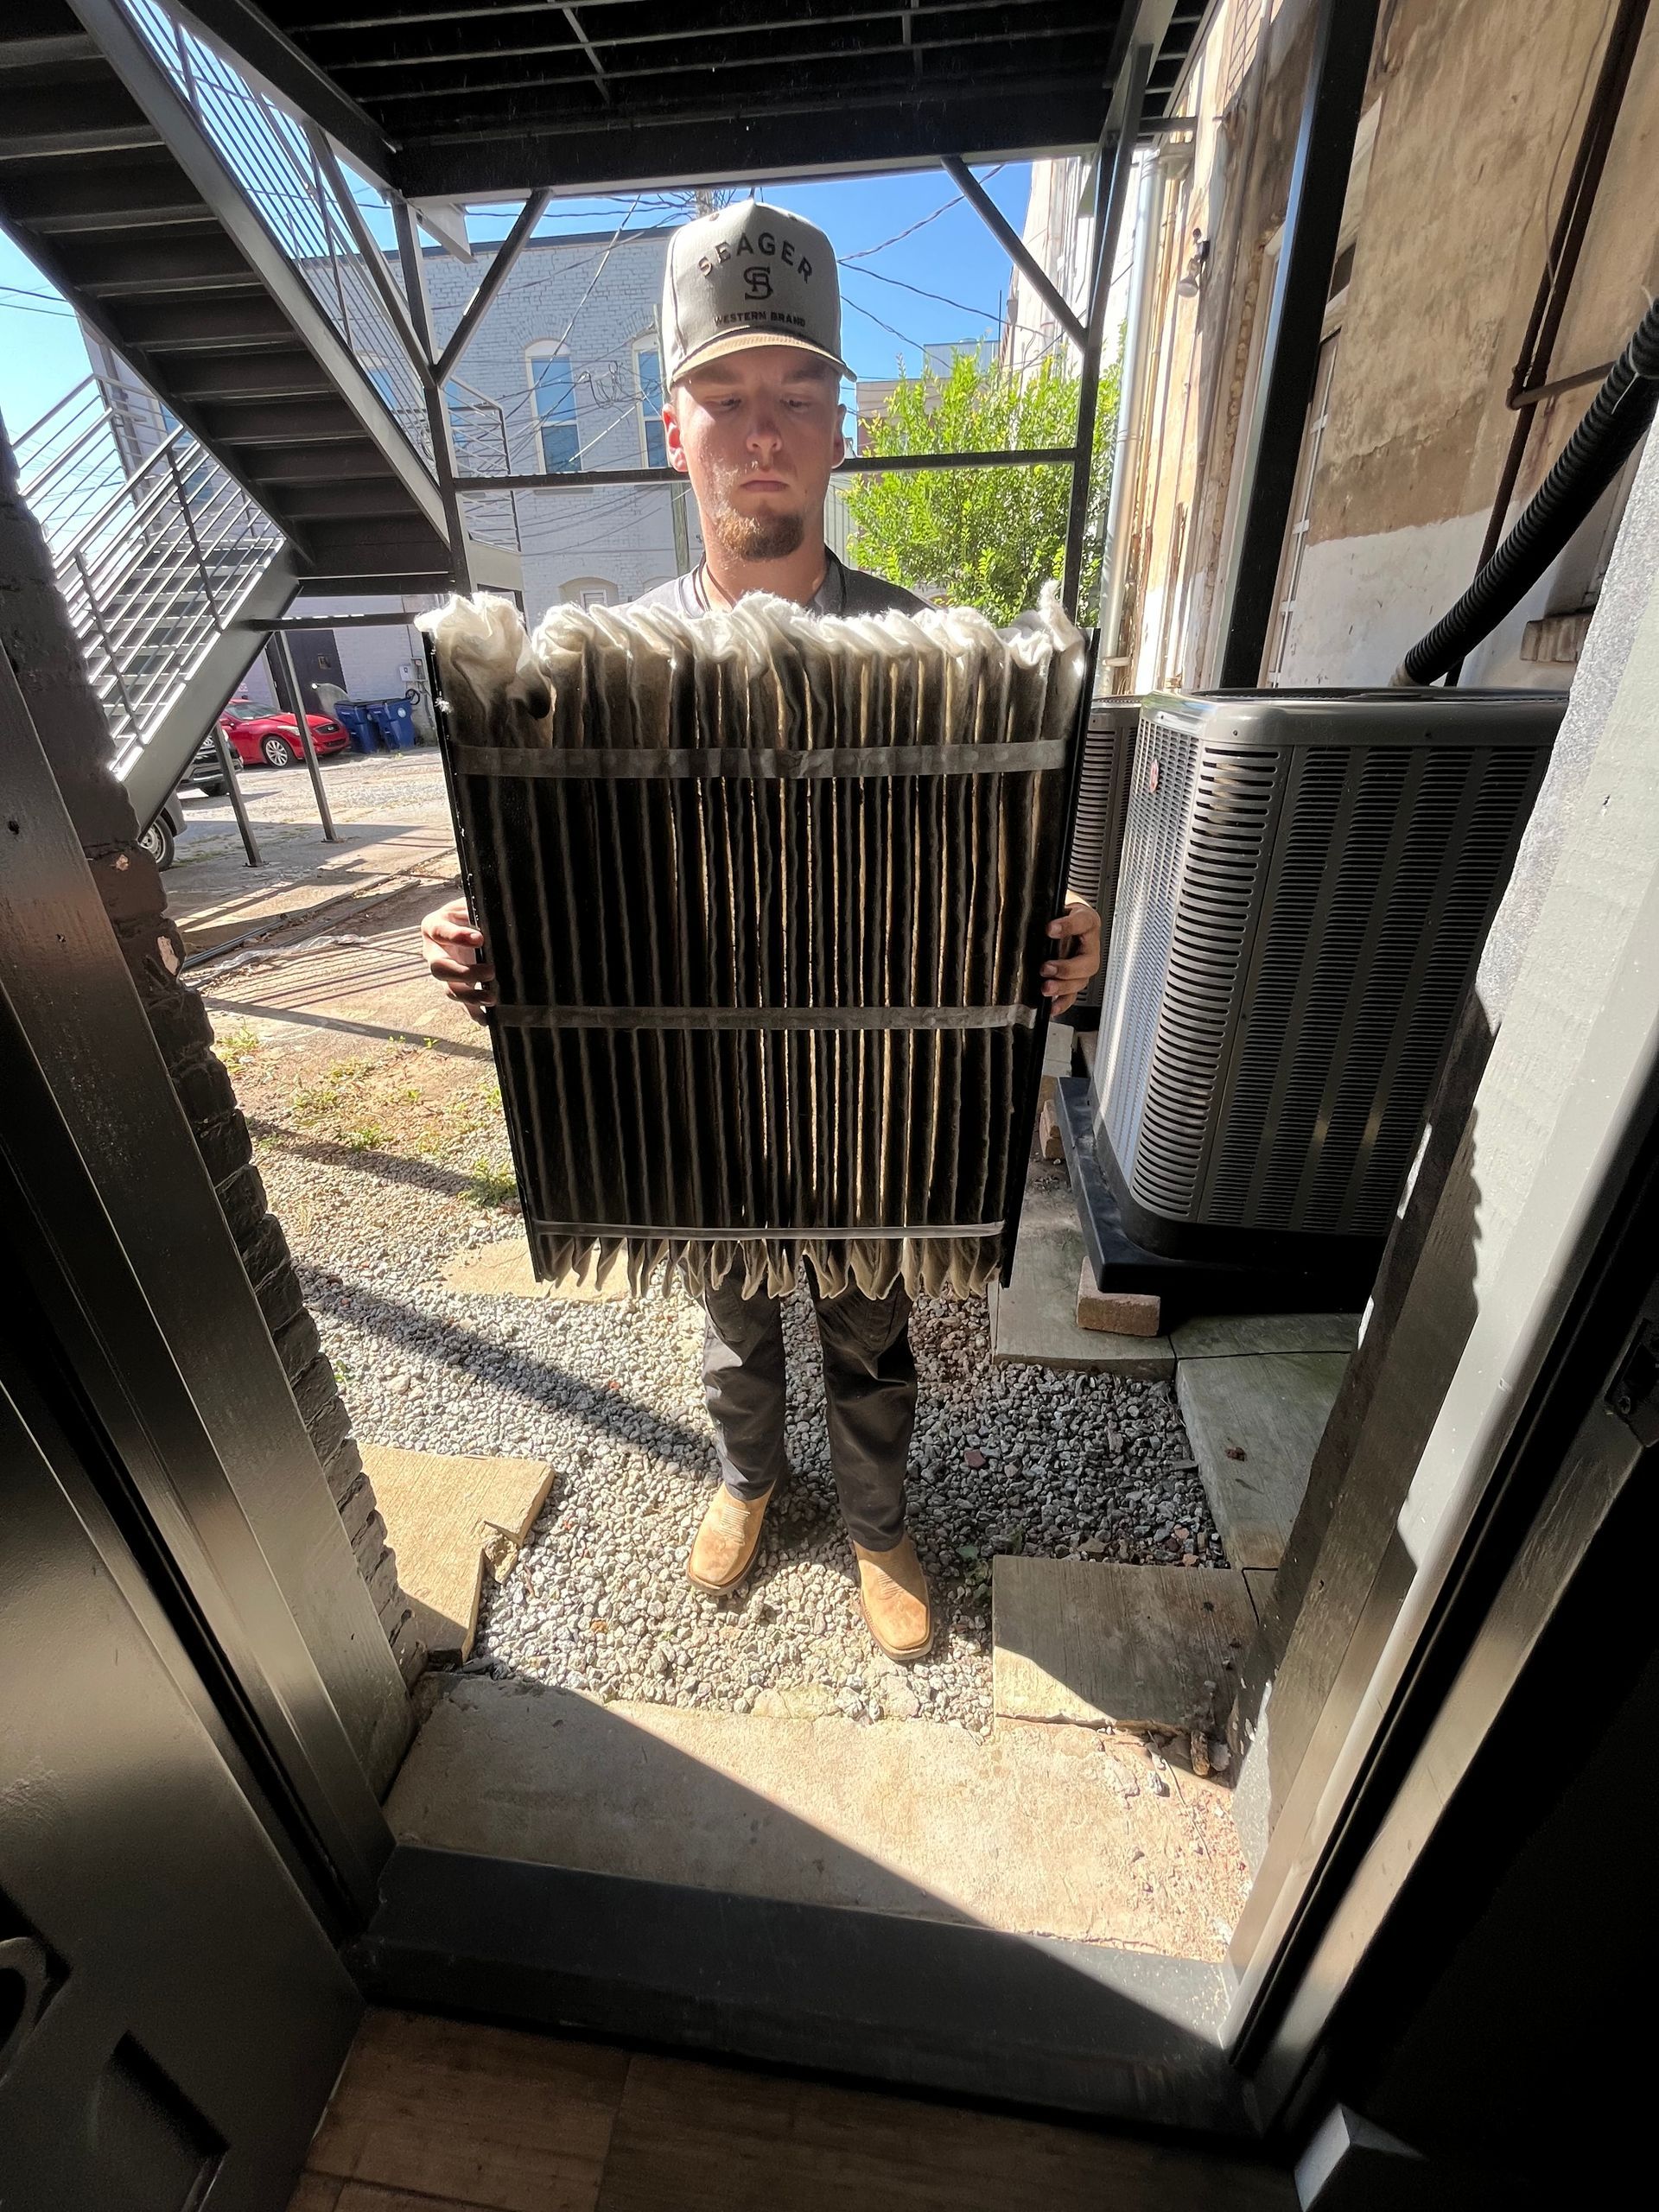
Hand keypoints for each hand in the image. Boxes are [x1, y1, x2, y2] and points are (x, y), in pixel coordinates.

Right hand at [421, 896, 494, 1022]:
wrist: (463, 923)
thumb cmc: (466, 912)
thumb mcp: (467, 904)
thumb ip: (473, 909)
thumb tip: (491, 915)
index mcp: (433, 926)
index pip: (441, 932)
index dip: (458, 937)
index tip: (480, 939)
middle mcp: (432, 952)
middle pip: (440, 969)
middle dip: (464, 973)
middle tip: (490, 971)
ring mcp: (443, 973)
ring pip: (449, 990)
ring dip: (470, 996)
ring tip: (492, 998)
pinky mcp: (456, 987)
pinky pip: (461, 1004)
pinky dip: (473, 1013)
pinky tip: (486, 1020)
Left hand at [1042, 902, 1100, 1017]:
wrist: (1064, 920)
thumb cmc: (1060, 913)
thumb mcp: (1056, 906)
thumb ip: (1046, 911)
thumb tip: (1024, 917)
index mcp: (1087, 922)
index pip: (1082, 922)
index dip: (1067, 926)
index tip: (1050, 928)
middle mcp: (1089, 946)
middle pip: (1087, 963)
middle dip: (1066, 969)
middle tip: (1046, 968)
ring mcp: (1083, 966)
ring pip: (1080, 981)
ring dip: (1063, 987)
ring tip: (1046, 987)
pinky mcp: (1074, 980)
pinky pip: (1072, 995)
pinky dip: (1062, 1003)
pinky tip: (1052, 1007)